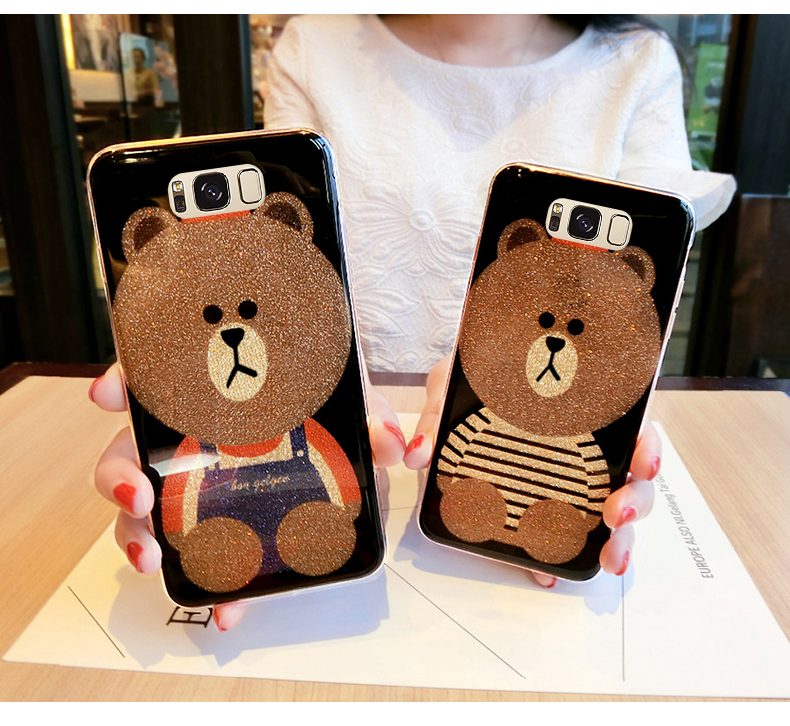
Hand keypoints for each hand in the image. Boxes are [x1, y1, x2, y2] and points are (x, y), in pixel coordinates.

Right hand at [91, 362, 407, 630]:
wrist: (343, 450)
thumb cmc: (331, 412)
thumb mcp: (353, 404)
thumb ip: (371, 417)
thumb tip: (390, 443)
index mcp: (211, 396)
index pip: (154, 380)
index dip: (123, 385)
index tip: (108, 397)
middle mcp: (189, 440)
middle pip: (130, 453)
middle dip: (120, 475)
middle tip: (138, 495)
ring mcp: (195, 488)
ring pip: (145, 511)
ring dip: (136, 537)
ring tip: (153, 559)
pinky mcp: (219, 532)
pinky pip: (199, 559)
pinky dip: (207, 586)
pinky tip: (225, 606)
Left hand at [402, 355, 659, 587]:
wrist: (453, 407)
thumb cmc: (469, 387)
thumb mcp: (454, 384)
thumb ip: (438, 412)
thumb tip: (419, 453)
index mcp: (578, 409)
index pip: (630, 425)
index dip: (646, 445)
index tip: (643, 463)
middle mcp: (585, 449)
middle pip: (632, 477)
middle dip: (636, 501)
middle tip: (615, 515)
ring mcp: (571, 484)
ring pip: (611, 513)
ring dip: (617, 539)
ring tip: (607, 557)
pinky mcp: (546, 512)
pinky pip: (565, 537)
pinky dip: (564, 558)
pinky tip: (552, 572)